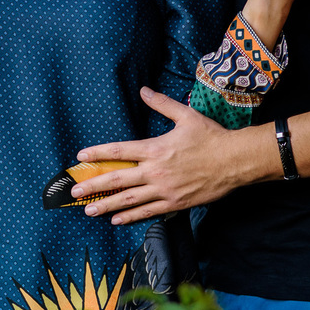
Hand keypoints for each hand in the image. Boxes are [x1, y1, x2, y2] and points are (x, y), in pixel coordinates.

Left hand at [70, 88, 244, 222]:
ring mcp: (164, 190)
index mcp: (155, 148)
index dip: (97, 154)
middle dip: (93, 186)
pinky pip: (147, 211)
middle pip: (117, 179)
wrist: (235, 161)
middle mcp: (155, 171)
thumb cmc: (211, 137)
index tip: (80, 157)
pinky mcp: (174, 203)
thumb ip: (161, 104)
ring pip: (129, 200)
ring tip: (88, 209)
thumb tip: (144, 90)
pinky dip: (130, 216)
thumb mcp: (186, 116)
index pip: (119, 151)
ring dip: (106, 205)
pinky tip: (116, 219)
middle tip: (74, 192)